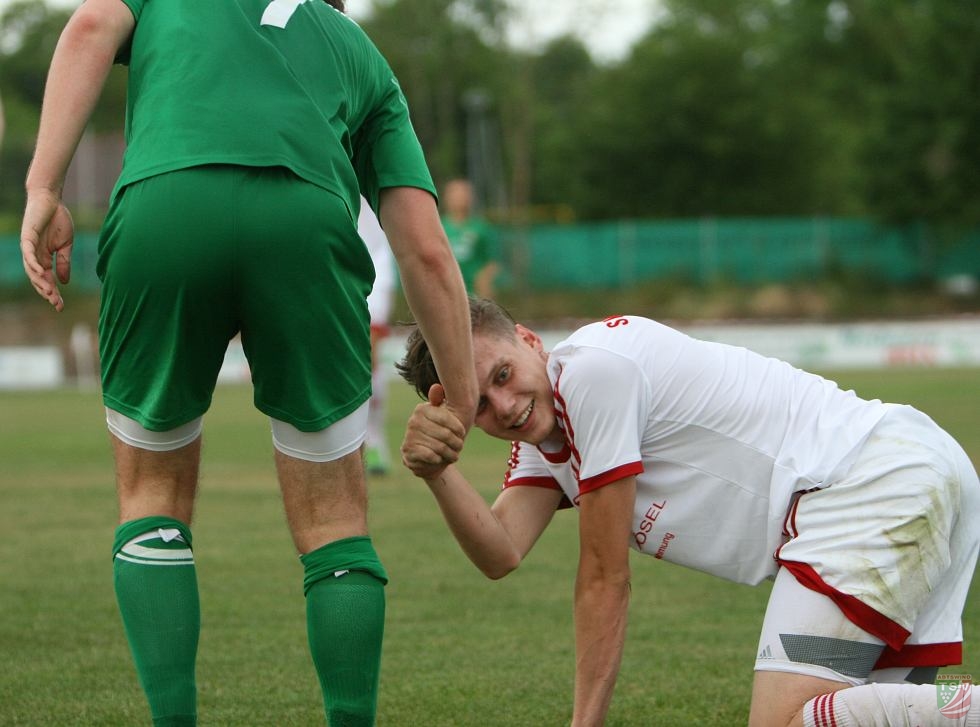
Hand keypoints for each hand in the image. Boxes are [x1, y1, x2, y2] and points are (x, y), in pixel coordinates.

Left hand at [21, 190, 73, 310]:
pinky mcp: (27, 237)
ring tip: (50, 292)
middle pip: (38, 279)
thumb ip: (64, 262)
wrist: (51, 199)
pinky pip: (28, 254)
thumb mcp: (66, 245)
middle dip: (47, 292)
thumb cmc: (58, 220)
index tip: (61, 307)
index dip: (54, 293)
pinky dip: (33, 264)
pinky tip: (41, 273)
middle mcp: (34, 256)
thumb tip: (64, 282)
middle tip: (56, 303)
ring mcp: (29, 247)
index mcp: (44, 258)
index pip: (47, 280)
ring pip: (31, 270)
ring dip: (40, 282)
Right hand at [401, 383, 467, 478]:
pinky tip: (440, 459)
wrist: (426, 457)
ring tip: (454, 454)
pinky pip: (430, 455)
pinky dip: (439, 459)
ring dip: (450, 453)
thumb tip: (436, 386)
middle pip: (445, 435)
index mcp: (422, 409)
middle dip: (456, 443)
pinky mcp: (408, 450)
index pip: (446, 418)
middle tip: (459, 446)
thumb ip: (440, 401)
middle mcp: (413, 421)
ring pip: (439, 447)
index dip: (458, 428)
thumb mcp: (442, 416)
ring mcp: (409, 436)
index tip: (462, 433)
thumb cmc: (439, 433)